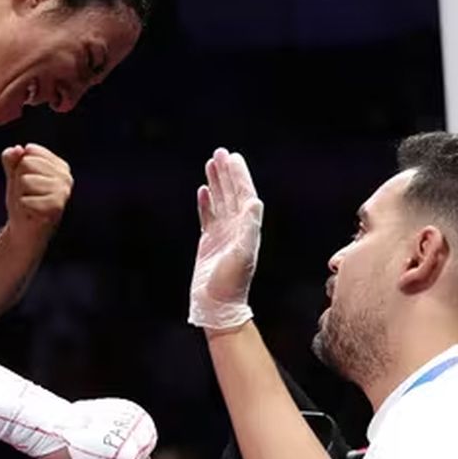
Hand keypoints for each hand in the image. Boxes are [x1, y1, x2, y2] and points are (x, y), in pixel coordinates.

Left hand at [2, 144, 71, 239]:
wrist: (24, 230)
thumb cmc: (22, 200)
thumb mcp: (14, 175)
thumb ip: (12, 159)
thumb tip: (17, 149)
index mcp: (59, 165)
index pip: (30, 150)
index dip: (20, 166)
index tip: (27, 182)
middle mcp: (65, 176)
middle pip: (26, 163)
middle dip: (19, 180)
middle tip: (27, 195)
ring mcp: (63, 191)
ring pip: (25, 180)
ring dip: (20, 194)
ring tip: (29, 203)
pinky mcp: (56, 207)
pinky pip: (26, 199)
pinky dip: (23, 206)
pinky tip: (31, 212)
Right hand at [188, 147, 262, 330]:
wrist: (218, 305)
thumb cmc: (231, 283)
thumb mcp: (242, 255)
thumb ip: (249, 228)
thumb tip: (255, 201)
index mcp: (247, 228)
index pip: (244, 195)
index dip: (239, 176)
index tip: (233, 157)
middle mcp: (237, 228)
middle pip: (232, 193)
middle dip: (227, 173)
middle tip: (220, 152)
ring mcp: (223, 234)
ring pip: (220, 201)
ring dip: (216, 182)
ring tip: (211, 163)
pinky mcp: (209, 242)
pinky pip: (207, 216)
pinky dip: (206, 202)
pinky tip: (202, 190)